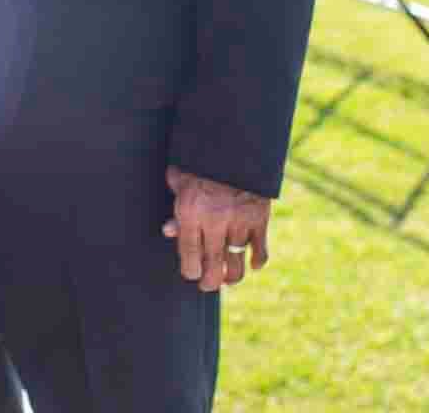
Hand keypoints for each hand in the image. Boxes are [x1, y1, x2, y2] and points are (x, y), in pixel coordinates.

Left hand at [162, 165, 270, 291]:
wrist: (234, 143)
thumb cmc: (201, 162)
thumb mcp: (180, 179)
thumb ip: (175, 206)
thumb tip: (168, 231)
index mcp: (191, 211)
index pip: (189, 253)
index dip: (190, 270)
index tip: (191, 275)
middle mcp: (215, 220)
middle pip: (212, 263)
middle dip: (209, 280)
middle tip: (207, 286)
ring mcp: (239, 220)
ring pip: (236, 260)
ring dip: (232, 275)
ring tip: (228, 280)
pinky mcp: (259, 217)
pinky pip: (260, 248)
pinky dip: (258, 260)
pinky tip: (253, 265)